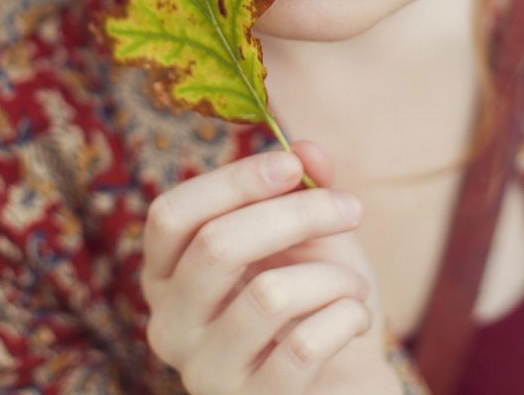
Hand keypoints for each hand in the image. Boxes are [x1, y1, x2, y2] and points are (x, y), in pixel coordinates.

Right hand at [142, 139, 391, 393]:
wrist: (345, 381)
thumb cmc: (316, 299)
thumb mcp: (310, 233)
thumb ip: (302, 186)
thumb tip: (308, 152)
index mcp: (168, 275)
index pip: (171, 215)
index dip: (233, 180)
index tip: (292, 165)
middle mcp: (171, 326)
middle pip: (217, 246)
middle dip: (298, 214)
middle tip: (351, 209)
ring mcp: (206, 374)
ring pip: (270, 295)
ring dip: (334, 277)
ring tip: (352, 286)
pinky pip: (305, 346)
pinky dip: (347, 317)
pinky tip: (355, 319)